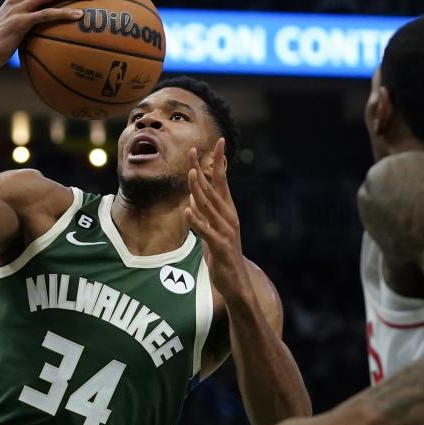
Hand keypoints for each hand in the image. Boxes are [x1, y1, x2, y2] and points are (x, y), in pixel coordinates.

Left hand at [184, 138, 250, 300]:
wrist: (236, 282)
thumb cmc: (222, 255)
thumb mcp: (213, 229)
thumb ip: (205, 213)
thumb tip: (193, 198)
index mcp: (228, 210)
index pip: (223, 180)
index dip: (219, 161)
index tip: (218, 141)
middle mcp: (229, 217)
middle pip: (214, 188)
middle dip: (203, 168)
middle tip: (193, 150)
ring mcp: (226, 231)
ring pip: (209, 206)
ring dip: (199, 190)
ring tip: (191, 174)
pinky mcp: (220, 246)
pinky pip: (206, 231)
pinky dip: (196, 222)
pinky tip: (187, 212)